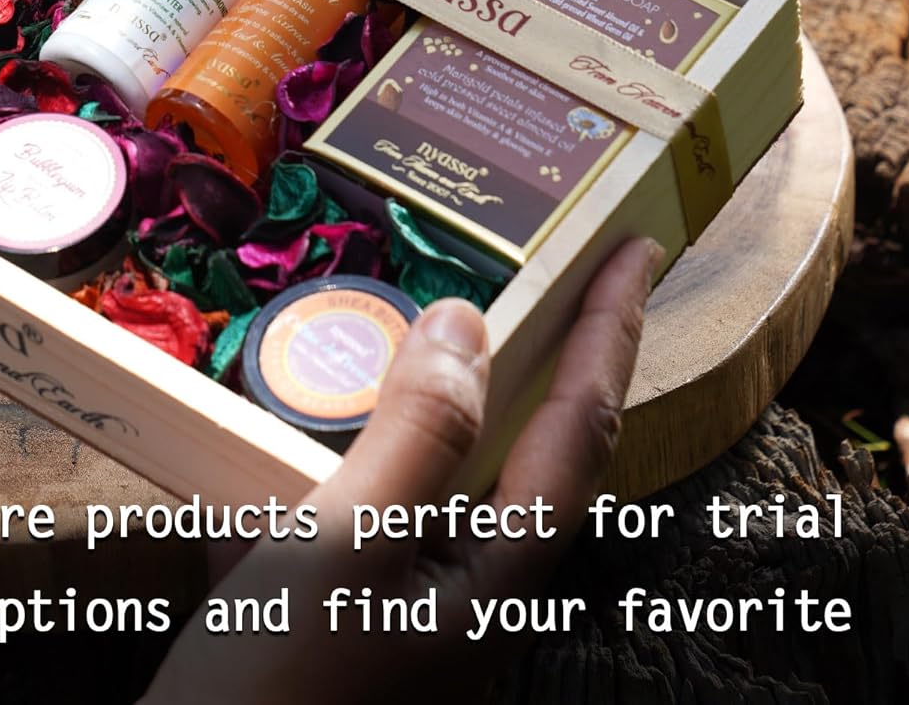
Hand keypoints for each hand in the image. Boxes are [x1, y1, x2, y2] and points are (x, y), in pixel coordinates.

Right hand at [146, 236, 658, 701]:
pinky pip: (363, 524)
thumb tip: (470, 323)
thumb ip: (415, 438)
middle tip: (550, 278)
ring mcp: (417, 619)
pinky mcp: (356, 626)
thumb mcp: (345, 549)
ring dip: (424, 414)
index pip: (580, 430)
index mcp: (498, 581)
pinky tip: (272, 474)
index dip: (611, 331)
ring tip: (398, 357)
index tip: (636, 247)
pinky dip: (334, 475)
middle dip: (547, 364)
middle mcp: (476, 600)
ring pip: (441, 486)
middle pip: (531, 457)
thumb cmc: (274, 694)